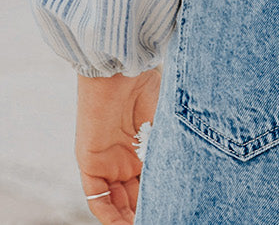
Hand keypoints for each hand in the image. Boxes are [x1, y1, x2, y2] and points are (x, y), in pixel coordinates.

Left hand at [75, 68, 161, 222]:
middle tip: (162, 217)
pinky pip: (97, 198)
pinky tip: (121, 224)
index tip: (176, 209)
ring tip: (143, 224)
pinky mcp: (90, 163)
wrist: (121, 69)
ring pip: (117, 202)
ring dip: (127, 218)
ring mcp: (109, 162)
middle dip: (146, 211)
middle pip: (135, 197)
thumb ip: (170, 152)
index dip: (161, 198)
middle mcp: (127, 158)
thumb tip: (187, 182)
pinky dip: (108, 214)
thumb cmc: (148, 86)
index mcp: (146, 147)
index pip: (152, 183)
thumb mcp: (166, 124)